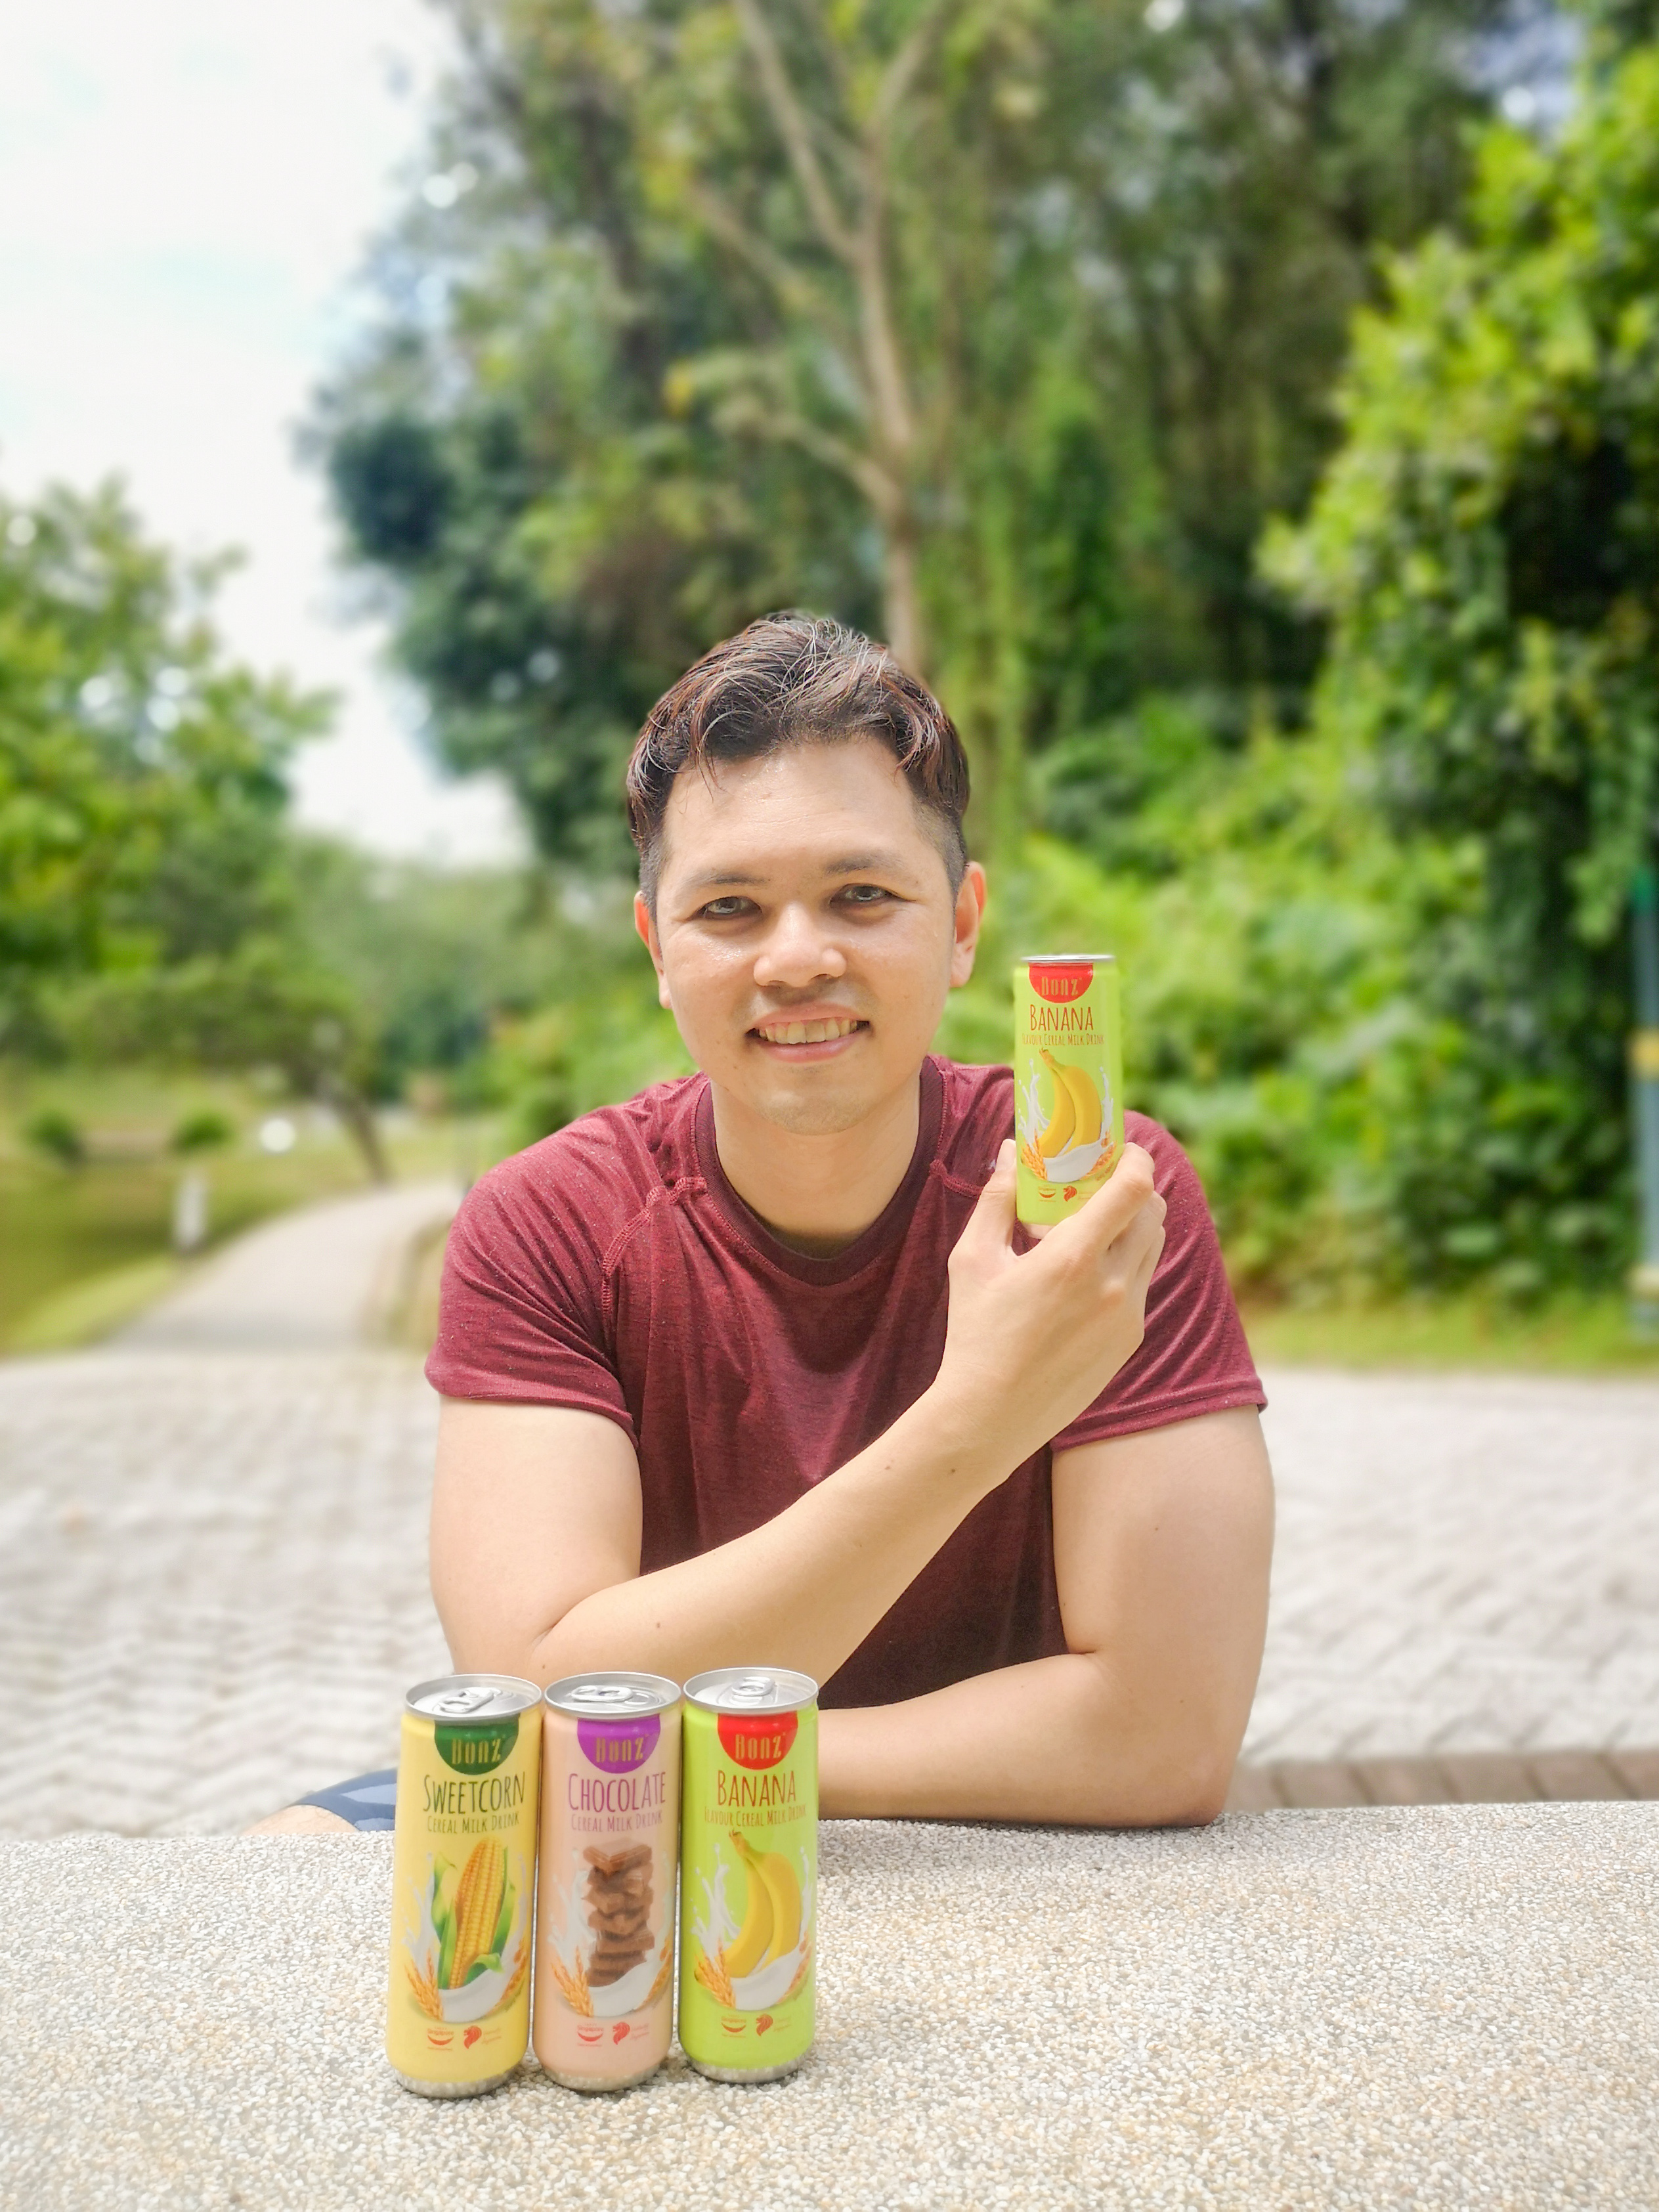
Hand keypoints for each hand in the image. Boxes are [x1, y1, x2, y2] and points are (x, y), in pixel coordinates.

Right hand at [931, 1139, 1166, 1477]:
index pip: (1134, 1188)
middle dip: (1132, 1189)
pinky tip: (1080, 1279)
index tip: (1119, 1149)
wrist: (989, 1416)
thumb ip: (997, 1199)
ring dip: (1130, 1226)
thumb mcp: (973, 1260)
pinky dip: (1120, 1266)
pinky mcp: (1130, 1340)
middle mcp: (1112, 1286)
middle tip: (1096, 1187)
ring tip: (1085, 1233)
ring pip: (1151, 1247)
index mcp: (1073, 1259)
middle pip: (1153, 1211)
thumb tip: (1009, 1151)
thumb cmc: (974, 1334)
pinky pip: (1140, 1284)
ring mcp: (1128, 1316)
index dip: (1135, 1158)